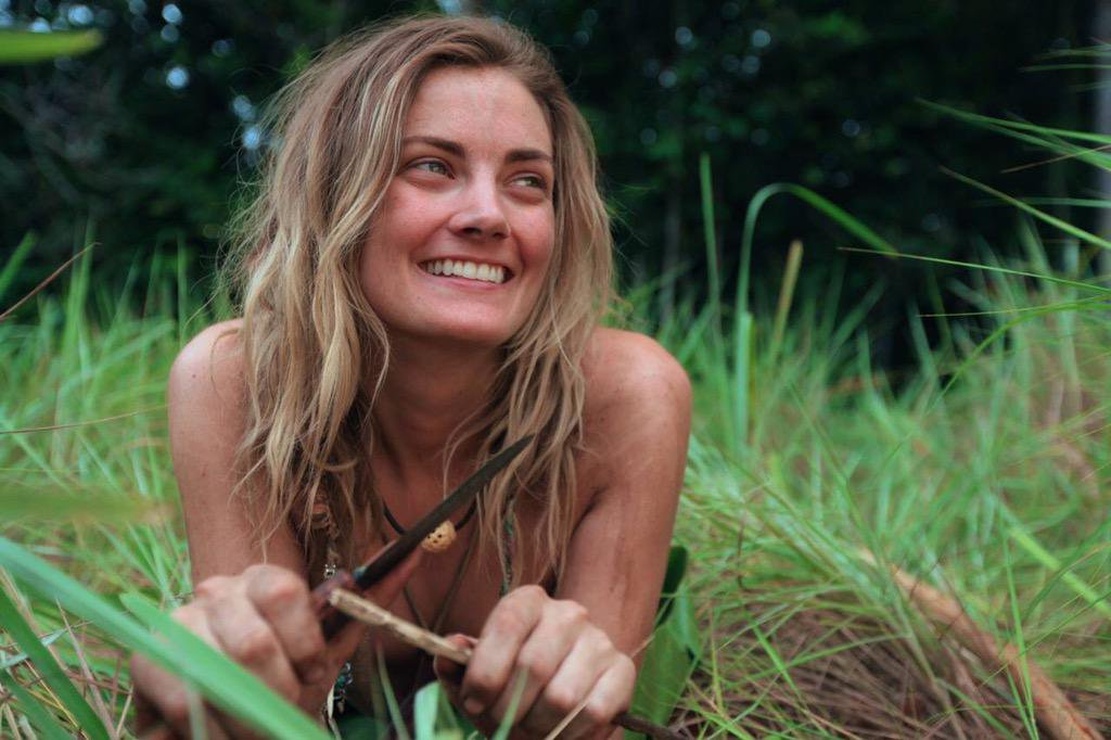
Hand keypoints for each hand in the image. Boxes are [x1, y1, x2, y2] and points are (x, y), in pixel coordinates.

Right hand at [131, 551, 419, 738]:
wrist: (230, 728)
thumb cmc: (283, 684)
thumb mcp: (331, 649)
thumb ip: (370, 602)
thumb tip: (421, 549)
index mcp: (265, 580)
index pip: (285, 592)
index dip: (305, 646)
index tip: (314, 677)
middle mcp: (217, 589)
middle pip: (256, 642)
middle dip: (280, 693)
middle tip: (286, 710)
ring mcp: (177, 621)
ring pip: (223, 673)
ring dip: (250, 716)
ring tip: (257, 729)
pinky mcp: (147, 659)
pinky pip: (186, 697)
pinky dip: (214, 728)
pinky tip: (222, 734)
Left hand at [434, 585, 635, 738]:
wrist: (564, 685)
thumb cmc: (512, 679)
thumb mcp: (478, 671)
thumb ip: (456, 663)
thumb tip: (448, 649)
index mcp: (528, 601)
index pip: (507, 624)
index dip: (485, 671)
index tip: (473, 703)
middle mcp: (568, 613)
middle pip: (533, 666)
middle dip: (509, 709)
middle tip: (502, 726)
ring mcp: (599, 640)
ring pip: (562, 696)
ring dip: (538, 726)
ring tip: (529, 730)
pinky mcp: (622, 671)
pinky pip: (594, 712)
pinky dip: (570, 735)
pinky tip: (558, 733)